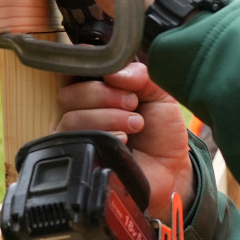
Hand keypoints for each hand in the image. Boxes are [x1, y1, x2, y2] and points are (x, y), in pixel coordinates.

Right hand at [55, 61, 193, 221]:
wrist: (170, 169)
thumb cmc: (161, 131)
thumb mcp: (158, 93)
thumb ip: (140, 75)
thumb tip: (112, 72)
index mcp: (95, 89)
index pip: (73, 71)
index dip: (92, 71)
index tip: (118, 78)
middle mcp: (80, 111)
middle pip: (69, 94)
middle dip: (104, 95)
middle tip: (133, 104)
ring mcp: (76, 136)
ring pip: (71, 118)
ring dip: (108, 117)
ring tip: (135, 125)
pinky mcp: (78, 158)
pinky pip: (75, 143)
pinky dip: (103, 136)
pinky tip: (124, 141)